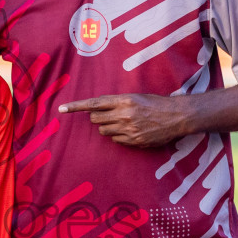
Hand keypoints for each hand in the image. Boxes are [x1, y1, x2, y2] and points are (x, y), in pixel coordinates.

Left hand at [59, 93, 193, 147]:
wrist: (177, 116)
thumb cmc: (156, 103)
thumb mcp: (136, 96)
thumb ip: (117, 101)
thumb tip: (99, 106)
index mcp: (124, 100)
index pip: (93, 103)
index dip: (75, 106)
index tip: (61, 109)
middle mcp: (123, 114)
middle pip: (95, 119)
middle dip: (97, 117)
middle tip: (109, 115)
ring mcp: (128, 129)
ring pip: (104, 131)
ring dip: (107, 127)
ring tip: (123, 123)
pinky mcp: (134, 141)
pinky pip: (116, 140)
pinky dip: (118, 136)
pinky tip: (131, 131)